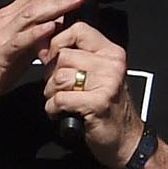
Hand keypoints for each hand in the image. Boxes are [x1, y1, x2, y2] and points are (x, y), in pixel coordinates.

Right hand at [0, 0, 99, 107]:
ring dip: (58, 4)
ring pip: (32, 14)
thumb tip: (56, 22)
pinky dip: (37, 32)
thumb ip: (35, 33)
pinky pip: (20, 41)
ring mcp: (1, 36)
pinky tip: (53, 26)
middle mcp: (5, 21)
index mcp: (9, 17)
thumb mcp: (18, 48)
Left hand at [43, 22, 141, 164]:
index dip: (57, 43)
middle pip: (63, 56)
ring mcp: (107, 82)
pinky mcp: (98, 102)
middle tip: (59, 90)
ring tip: (62, 102)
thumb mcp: (94, 76)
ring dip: (51, 94)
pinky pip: (60, 98)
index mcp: (111, 52)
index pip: (78, 30)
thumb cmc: (104, 107)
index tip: (52, 59)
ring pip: (59, 77)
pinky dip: (53, 109)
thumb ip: (73, 58)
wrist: (125, 138)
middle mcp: (112, 63)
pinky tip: (61, 114)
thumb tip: (42, 46)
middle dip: (51, 76)